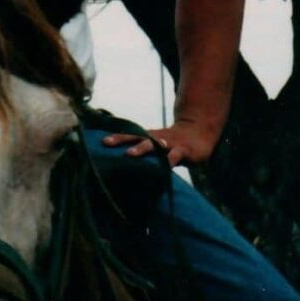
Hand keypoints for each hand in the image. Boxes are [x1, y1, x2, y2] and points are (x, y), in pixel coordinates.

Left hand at [102, 119, 217, 167]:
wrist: (199, 132)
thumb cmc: (172, 144)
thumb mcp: (157, 147)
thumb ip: (143, 155)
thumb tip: (123, 168)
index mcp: (149, 137)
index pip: (129, 136)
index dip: (115, 138)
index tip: (100, 141)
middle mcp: (157, 139)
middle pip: (136, 137)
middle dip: (121, 140)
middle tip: (106, 143)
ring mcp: (170, 143)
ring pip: (153, 145)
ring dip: (141, 148)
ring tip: (129, 154)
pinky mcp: (184, 150)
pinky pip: (175, 156)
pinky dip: (168, 161)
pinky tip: (163, 167)